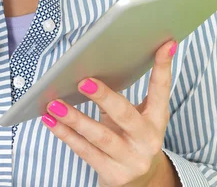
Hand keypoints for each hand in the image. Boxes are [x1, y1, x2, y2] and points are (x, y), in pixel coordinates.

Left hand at [42, 39, 177, 186]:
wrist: (140, 183)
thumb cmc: (130, 138)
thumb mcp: (135, 117)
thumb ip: (120, 97)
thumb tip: (90, 67)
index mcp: (156, 120)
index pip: (161, 90)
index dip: (163, 67)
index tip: (165, 44)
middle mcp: (147, 140)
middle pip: (125, 114)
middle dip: (103, 97)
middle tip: (82, 81)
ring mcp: (131, 160)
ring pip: (99, 136)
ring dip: (74, 118)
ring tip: (54, 103)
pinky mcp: (114, 175)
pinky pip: (85, 151)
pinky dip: (65, 134)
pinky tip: (51, 120)